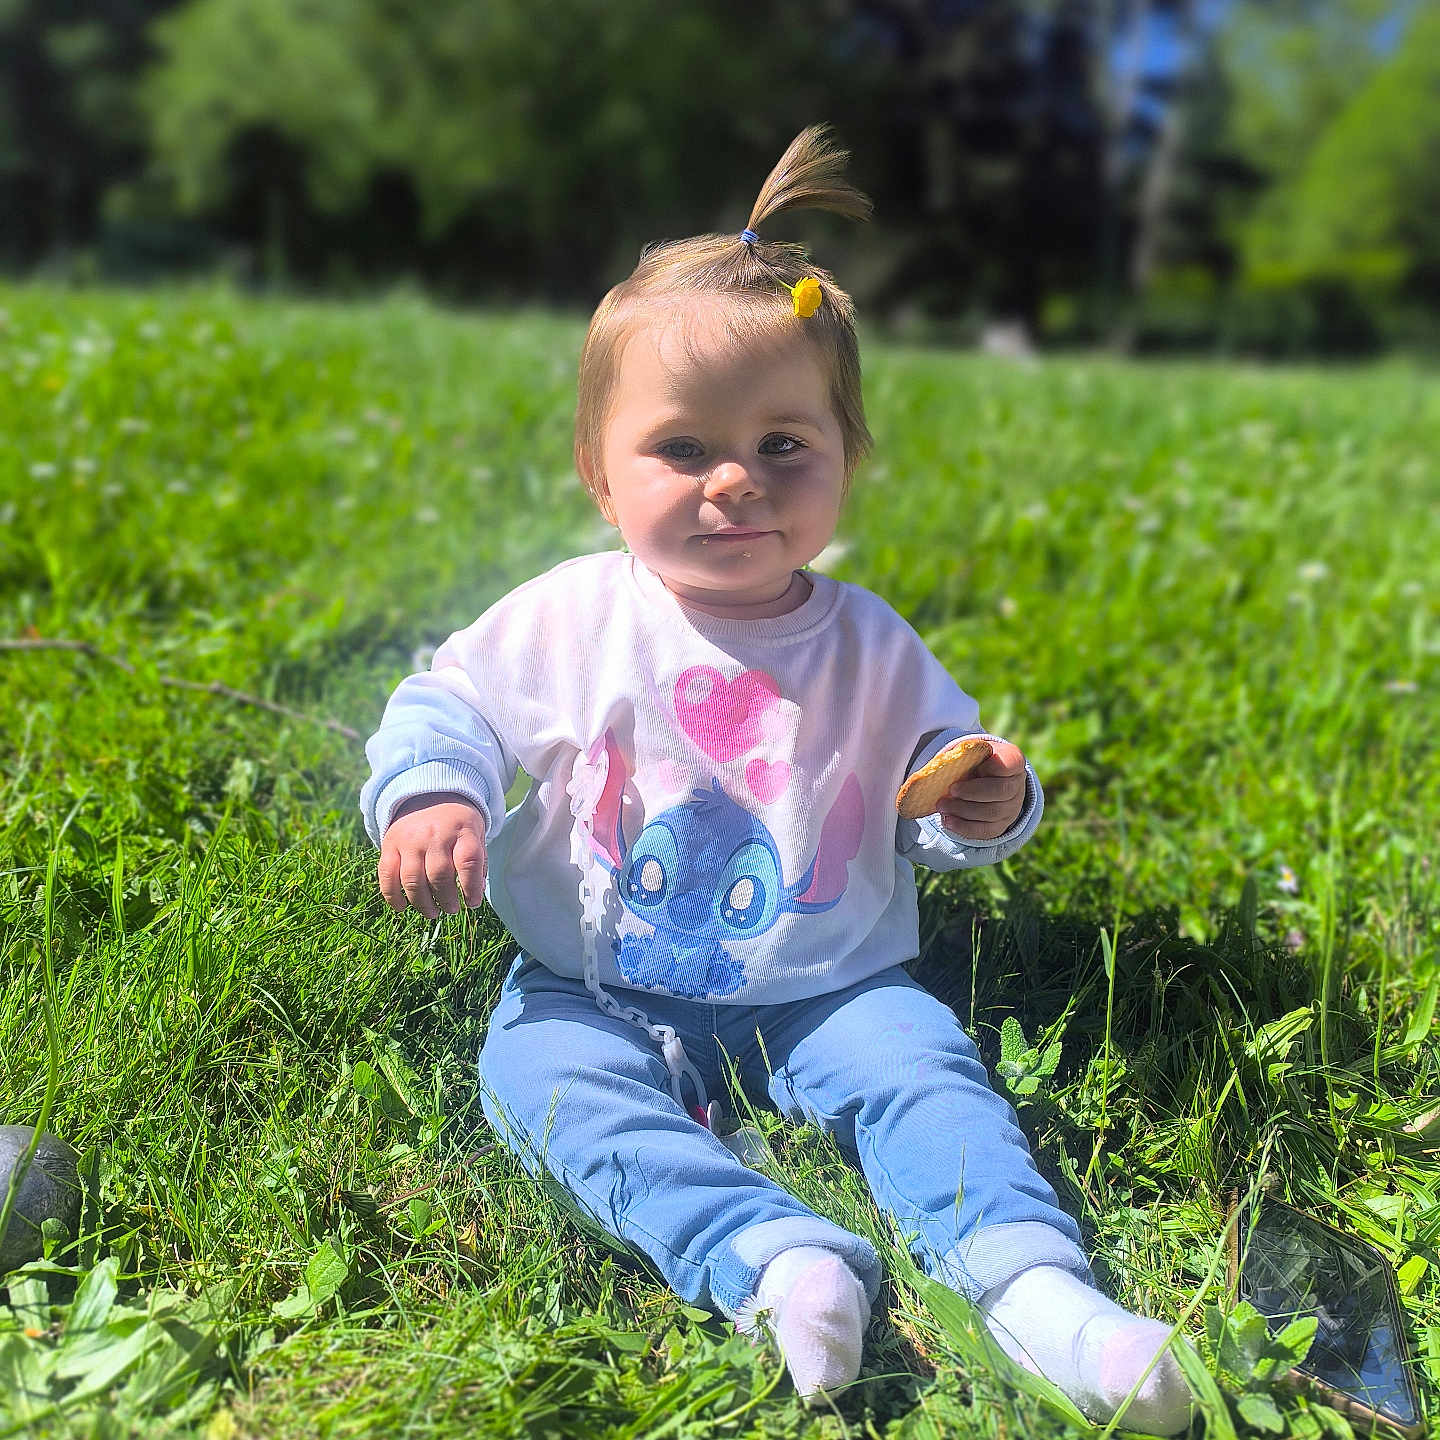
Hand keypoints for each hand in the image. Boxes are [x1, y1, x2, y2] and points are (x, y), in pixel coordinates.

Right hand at [378, 793, 487, 917]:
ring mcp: (409, 840)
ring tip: (433, 913)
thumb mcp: (475, 834)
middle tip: (452, 909)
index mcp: (462, 830)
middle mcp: (434, 834)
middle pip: (439, 875)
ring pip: (412, 880)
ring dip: (423, 903)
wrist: (428, 794)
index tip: (472, 904)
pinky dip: (392, 896)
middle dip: (447, 900)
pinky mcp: (389, 845)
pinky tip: (402, 907)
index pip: (468, 862)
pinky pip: (387, 875)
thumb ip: (477, 863)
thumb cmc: (457, 823)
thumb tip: (474, 895)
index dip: (471, 887)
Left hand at [934, 740, 1026, 840]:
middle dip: (972, 792)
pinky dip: (965, 827)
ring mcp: (1012, 808)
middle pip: (1001, 791)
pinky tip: (948, 821)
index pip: (1009, 764)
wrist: (984, 780)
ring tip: (943, 806)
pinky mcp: (1001, 825)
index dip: (991, 767)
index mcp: (1013, 761)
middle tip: (951, 790)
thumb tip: (943, 763)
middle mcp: (1017, 785)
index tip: (972, 766)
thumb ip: (964, 754)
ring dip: (964, 810)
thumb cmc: (975, 761)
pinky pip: (986, 830)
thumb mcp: (973, 751)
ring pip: (992, 813)